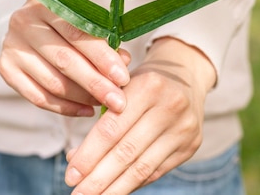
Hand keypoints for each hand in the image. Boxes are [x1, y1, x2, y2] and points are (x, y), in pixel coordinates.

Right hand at [0, 0, 129, 116]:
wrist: (33, 19)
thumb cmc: (68, 18)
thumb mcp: (85, 17)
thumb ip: (103, 38)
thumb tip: (124, 62)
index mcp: (46, 2)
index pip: (77, 33)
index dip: (102, 57)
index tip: (123, 77)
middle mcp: (24, 22)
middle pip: (64, 60)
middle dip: (96, 83)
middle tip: (119, 101)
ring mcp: (12, 46)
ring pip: (52, 82)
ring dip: (83, 97)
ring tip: (105, 103)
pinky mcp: (6, 68)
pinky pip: (38, 97)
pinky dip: (65, 108)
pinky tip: (85, 110)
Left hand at [65, 37, 215, 194]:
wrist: (186, 76)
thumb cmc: (143, 82)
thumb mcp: (122, 84)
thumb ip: (100, 116)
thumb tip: (74, 157)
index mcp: (148, 85)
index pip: (112, 128)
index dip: (89, 155)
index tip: (70, 174)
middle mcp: (169, 106)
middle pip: (127, 152)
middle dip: (98, 178)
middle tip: (77, 193)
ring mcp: (183, 128)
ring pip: (142, 167)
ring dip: (114, 188)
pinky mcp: (190, 146)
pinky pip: (156, 172)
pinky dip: (132, 184)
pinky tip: (115, 190)